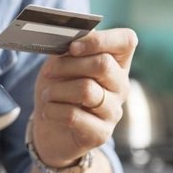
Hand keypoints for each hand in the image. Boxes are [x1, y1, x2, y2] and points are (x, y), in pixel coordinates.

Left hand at [33, 28, 137, 166]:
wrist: (51, 131)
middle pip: (102, 64)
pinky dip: (52, 110)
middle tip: (48, 72)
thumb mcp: (59, 65)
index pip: (126, 40)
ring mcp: (114, 111)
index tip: (72, 47)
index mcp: (116, 63)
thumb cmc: (58, 91)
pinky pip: (73, 115)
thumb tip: (68, 38)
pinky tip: (47, 112)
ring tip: (46, 95)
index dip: (99, 40)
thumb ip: (67, 51)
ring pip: (86, 90)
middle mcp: (121, 86)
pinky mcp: (101, 134)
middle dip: (67, 65)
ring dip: (56, 90)